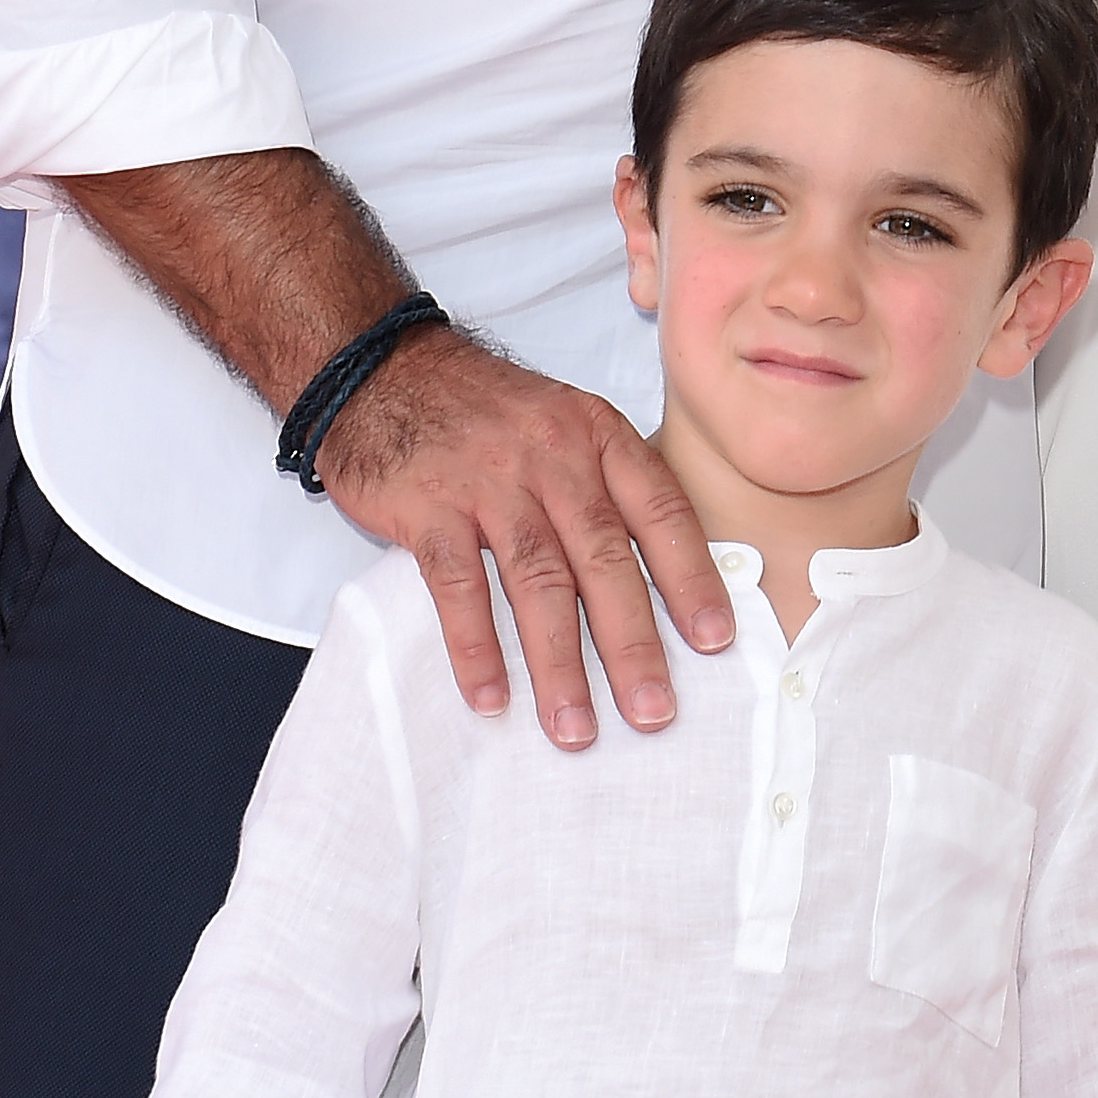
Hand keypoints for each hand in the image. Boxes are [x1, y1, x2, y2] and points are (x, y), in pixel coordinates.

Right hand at [315, 324, 731, 749]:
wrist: (382, 369)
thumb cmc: (484, 411)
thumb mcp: (562, 422)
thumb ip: (607, 484)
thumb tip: (661, 574)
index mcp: (596, 435)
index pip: (660, 510)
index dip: (691, 578)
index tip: (715, 640)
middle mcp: (551, 457)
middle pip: (603, 559)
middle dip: (633, 642)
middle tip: (653, 711)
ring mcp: (488, 481)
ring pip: (536, 581)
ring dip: (558, 663)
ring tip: (575, 728)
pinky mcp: (428, 506)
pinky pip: (458, 586)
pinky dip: (476, 646)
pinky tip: (492, 696)